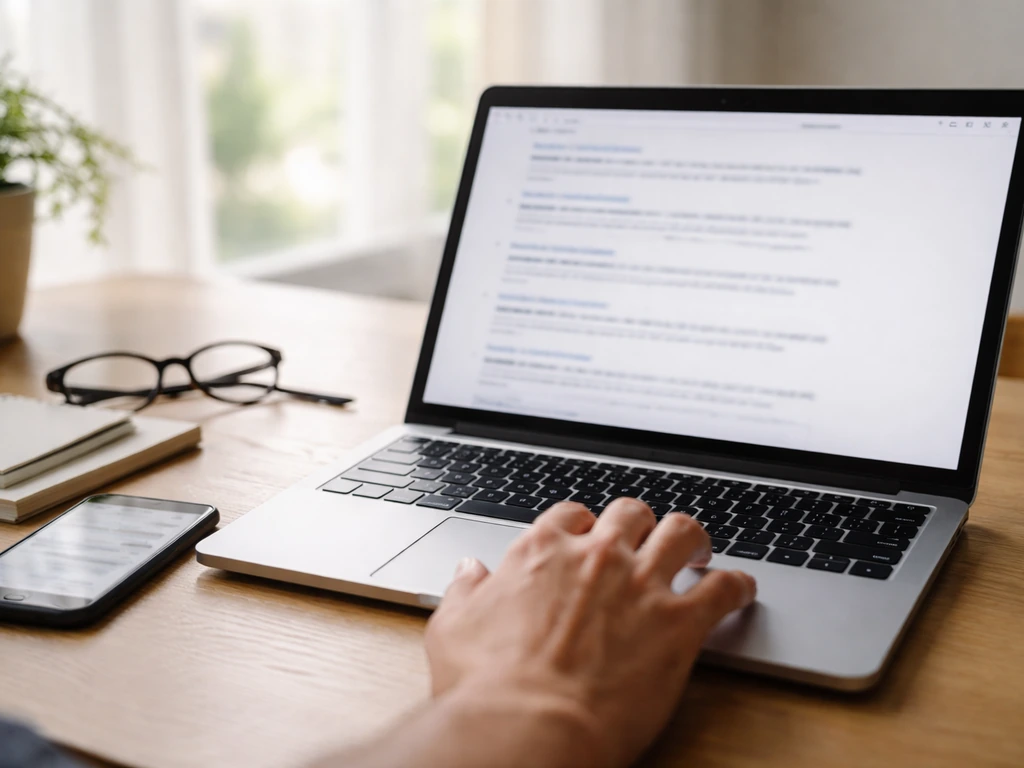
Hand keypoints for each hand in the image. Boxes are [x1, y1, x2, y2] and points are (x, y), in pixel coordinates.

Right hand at [424, 498, 756, 767]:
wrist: (527, 726)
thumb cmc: (486, 686)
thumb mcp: (454, 627)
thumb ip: (464, 590)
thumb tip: (469, 569)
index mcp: (543, 551)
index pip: (572, 515)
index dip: (584, 526)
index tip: (589, 539)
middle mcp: (597, 556)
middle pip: (631, 512)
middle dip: (640, 523)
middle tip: (646, 539)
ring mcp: (641, 584)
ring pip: (682, 532)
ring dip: (692, 539)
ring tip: (698, 550)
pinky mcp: (679, 623)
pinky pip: (723, 587)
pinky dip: (736, 585)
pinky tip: (739, 590)